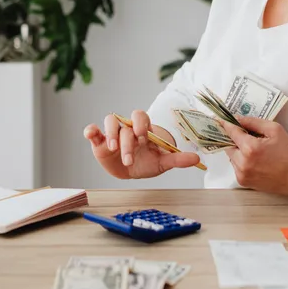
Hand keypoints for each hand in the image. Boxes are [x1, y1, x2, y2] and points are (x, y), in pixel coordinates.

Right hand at [83, 110, 199, 179]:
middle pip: (125, 125)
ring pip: (109, 122)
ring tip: (112, 149)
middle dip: (127, 142)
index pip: (141, 117)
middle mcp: (127, 128)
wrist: (133, 171)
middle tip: (129, 159)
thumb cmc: (148, 162)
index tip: (142, 136)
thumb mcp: (162, 162)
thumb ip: (177, 159)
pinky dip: (90, 131)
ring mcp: (113, 134)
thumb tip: (196, 158)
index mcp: (143, 129)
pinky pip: (93, 131)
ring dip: (110, 134)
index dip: (140, 123)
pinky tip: (90, 134)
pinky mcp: (100, 142)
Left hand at [219, 116, 287, 195]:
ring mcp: (241, 174)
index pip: (231, 132)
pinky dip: (241, 161)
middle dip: (234, 139)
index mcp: (250, 148)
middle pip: (228, 145)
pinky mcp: (243, 181)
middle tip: (245, 136)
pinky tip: (255, 161)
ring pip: (231, 156)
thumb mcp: (274, 129)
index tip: (220, 119)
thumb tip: (236, 118)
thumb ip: (253, 122)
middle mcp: (242, 162)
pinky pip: (236, 166)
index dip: (226, 124)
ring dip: (237, 151)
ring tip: (254, 150)